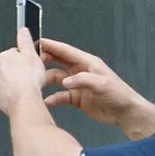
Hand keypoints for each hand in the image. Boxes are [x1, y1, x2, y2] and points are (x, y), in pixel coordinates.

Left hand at [0, 22, 50, 116]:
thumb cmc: (29, 79)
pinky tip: (23, 95)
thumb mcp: (32, 54)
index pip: (15, 53)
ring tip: (28, 86)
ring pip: (8, 81)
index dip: (26, 58)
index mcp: (4, 57)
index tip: (31, 62)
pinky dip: (14, 94)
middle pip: (10, 67)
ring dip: (16, 82)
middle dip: (20, 70)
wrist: (24, 101)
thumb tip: (22, 30)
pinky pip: (7, 93)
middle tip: (31, 75)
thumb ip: (25, 41)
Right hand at [37, 38, 154, 132]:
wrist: (124, 112)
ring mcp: (77, 85)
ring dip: (47, 81)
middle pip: (58, 62)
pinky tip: (46, 102)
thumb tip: (64, 82)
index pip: (66, 51)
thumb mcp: (102, 83)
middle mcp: (80, 72)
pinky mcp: (75, 98)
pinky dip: (52, 98)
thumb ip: (82, 80)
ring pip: (56, 79)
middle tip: (30, 62)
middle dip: (45, 61)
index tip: (38, 43)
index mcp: (87, 63)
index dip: (52, 46)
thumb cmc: (118, 94)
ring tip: (35, 84)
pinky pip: (60, 96)